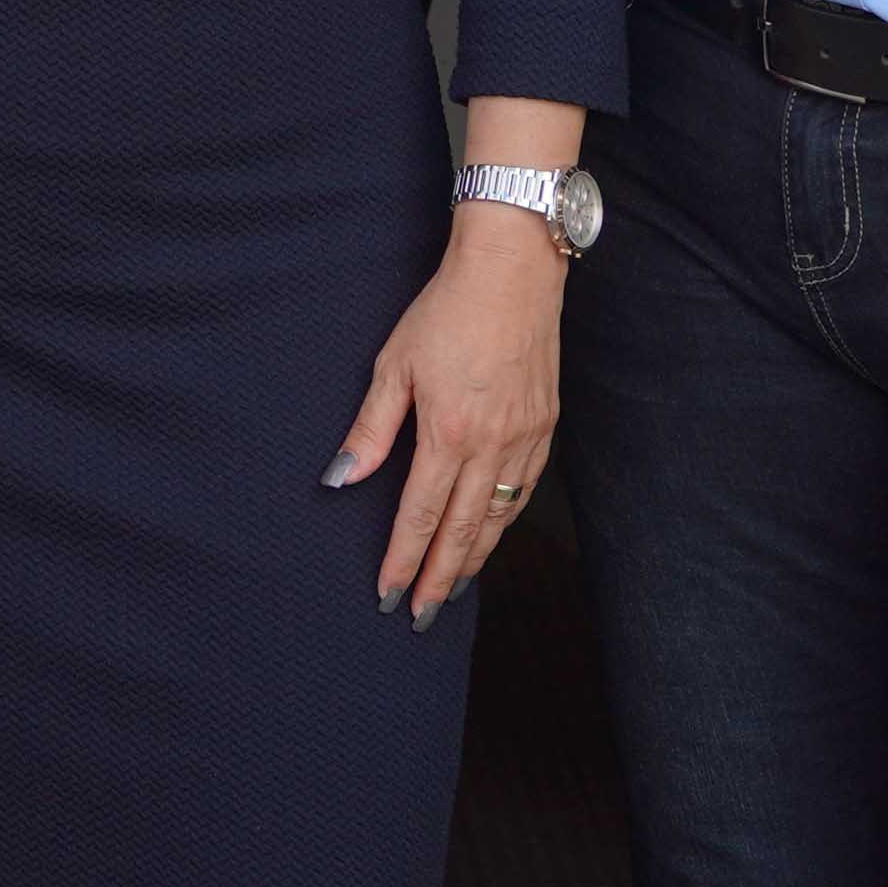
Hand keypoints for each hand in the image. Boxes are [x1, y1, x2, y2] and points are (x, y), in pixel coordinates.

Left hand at [335, 213, 561, 626]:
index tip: (387, 594)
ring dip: (474, 558)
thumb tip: (342, 479)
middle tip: (419, 615)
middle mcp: (493, 445)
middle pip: (464, 531)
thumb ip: (371, 429)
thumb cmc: (447, 310)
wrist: (513, 271)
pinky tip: (490, 534)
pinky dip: (505, 521)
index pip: (421, 515)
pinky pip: (524, 490)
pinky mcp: (546, 427)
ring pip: (499, 518)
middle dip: (439, 578)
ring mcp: (525, 438)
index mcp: (449, 432)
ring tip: (451, 589)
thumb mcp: (395, 364)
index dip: (403, 560)